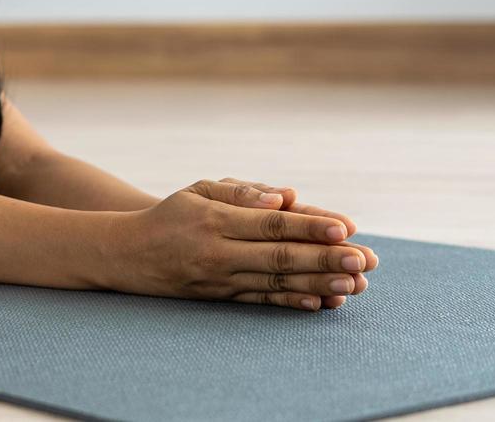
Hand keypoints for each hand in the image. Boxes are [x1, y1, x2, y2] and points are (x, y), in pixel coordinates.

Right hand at [109, 178, 377, 310]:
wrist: (128, 254)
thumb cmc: (171, 214)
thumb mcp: (198, 190)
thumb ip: (241, 191)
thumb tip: (283, 197)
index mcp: (215, 218)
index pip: (271, 224)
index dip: (310, 226)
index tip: (345, 228)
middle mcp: (219, 252)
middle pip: (280, 257)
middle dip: (326, 259)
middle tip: (366, 259)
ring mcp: (220, 280)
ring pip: (276, 284)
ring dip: (319, 284)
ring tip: (356, 283)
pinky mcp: (221, 298)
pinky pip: (262, 303)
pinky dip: (293, 304)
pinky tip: (321, 302)